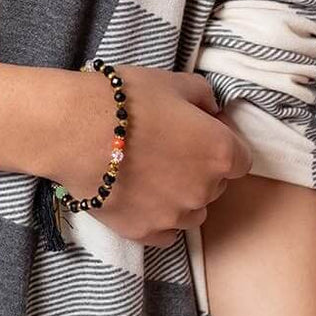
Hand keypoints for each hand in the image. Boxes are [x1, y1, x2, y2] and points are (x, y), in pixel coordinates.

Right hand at [46, 63, 252, 247]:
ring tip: (148, 170)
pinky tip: (138, 193)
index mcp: (220, 153)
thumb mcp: (172, 82)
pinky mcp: (146, 233)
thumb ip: (204, 96)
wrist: (76, 131)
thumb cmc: (127, 101)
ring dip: (180, 194)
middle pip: (215, 184)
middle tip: (166, 145)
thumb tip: (212, 112)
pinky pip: (165, 231)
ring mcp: (176, 217)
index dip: (220, 142)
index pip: (240, 158)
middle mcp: (205, 191)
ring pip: (191, 210)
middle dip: (198, 167)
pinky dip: (158, 216)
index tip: (197, 130)